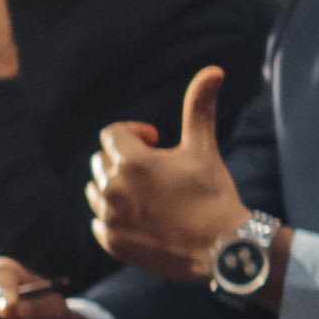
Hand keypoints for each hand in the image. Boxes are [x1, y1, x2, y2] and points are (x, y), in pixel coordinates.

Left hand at [87, 68, 248, 282]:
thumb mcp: (203, 148)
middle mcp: (113, 189)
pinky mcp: (112, 243)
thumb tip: (213, 70)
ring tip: (147, 195)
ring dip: (115, 187)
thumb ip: (199, 107)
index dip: (135, 133)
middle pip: (102, 162)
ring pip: (96, 192)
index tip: (155, 141)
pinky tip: (142, 218)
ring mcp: (110, 218)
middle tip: (155, 170)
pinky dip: (113, 217)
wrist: (222, 248)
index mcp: (132, 162)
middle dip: (123, 159)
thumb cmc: (213, 194)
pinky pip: (98, 222)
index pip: (112, 135)